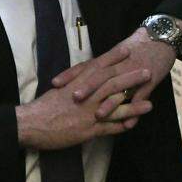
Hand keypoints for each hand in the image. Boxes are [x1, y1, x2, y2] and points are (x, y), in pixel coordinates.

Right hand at [16, 48, 153, 149]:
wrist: (30, 123)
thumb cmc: (43, 106)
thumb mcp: (60, 89)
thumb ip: (75, 83)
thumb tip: (85, 79)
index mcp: (78, 83)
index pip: (99, 67)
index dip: (114, 58)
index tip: (127, 50)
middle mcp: (86, 96)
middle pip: (113, 84)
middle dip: (131, 78)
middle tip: (148, 71)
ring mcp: (89, 113)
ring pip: (116, 107)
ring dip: (134, 106)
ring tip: (151, 104)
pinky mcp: (88, 130)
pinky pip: (109, 128)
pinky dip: (121, 127)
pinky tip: (133, 125)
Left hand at [53, 26, 177, 119]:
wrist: (161, 38)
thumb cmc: (137, 47)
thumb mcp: (116, 53)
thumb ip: (100, 66)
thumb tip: (81, 77)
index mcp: (109, 58)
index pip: (87, 65)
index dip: (71, 74)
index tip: (55, 83)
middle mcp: (119, 64)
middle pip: (101, 75)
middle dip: (88, 87)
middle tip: (73, 99)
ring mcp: (134, 72)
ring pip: (121, 86)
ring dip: (110, 102)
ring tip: (98, 115)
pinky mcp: (150, 80)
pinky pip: (142, 96)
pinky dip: (135, 109)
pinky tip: (129, 123)